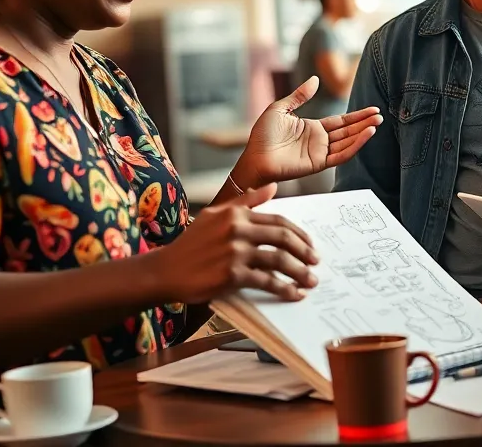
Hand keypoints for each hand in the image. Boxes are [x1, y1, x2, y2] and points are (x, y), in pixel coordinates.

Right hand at [158, 202, 319, 303]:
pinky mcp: (232, 275)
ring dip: (299, 272)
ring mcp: (235, 252)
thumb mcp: (216, 215)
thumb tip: (272, 187)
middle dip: (304, 251)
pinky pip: (266, 282)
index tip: (310, 244)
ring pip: (279, 260)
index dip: (299, 234)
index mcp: (236, 214)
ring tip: (310, 281)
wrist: (166, 270)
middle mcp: (237, 229)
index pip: (278, 221)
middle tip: (315, 262)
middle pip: (283, 238)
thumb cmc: (192, 245)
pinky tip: (294, 294)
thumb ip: (245, 202)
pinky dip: (284, 289)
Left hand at [233, 76, 382, 188]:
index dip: (357, 116)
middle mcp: (320, 141)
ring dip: (363, 133)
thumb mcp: (280, 108)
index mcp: (313, 128)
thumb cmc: (262, 135)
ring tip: (377, 123)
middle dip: (364, 123)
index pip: (340, 121)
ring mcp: (320, 152)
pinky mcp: (319, 163)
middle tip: (380, 116)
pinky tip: (366, 135)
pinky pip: (341, 154)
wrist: (254, 157)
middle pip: (348, 130)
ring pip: (348, 142)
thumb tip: (315, 79)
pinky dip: (355, 146)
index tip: (373, 110)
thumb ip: (299, 95)